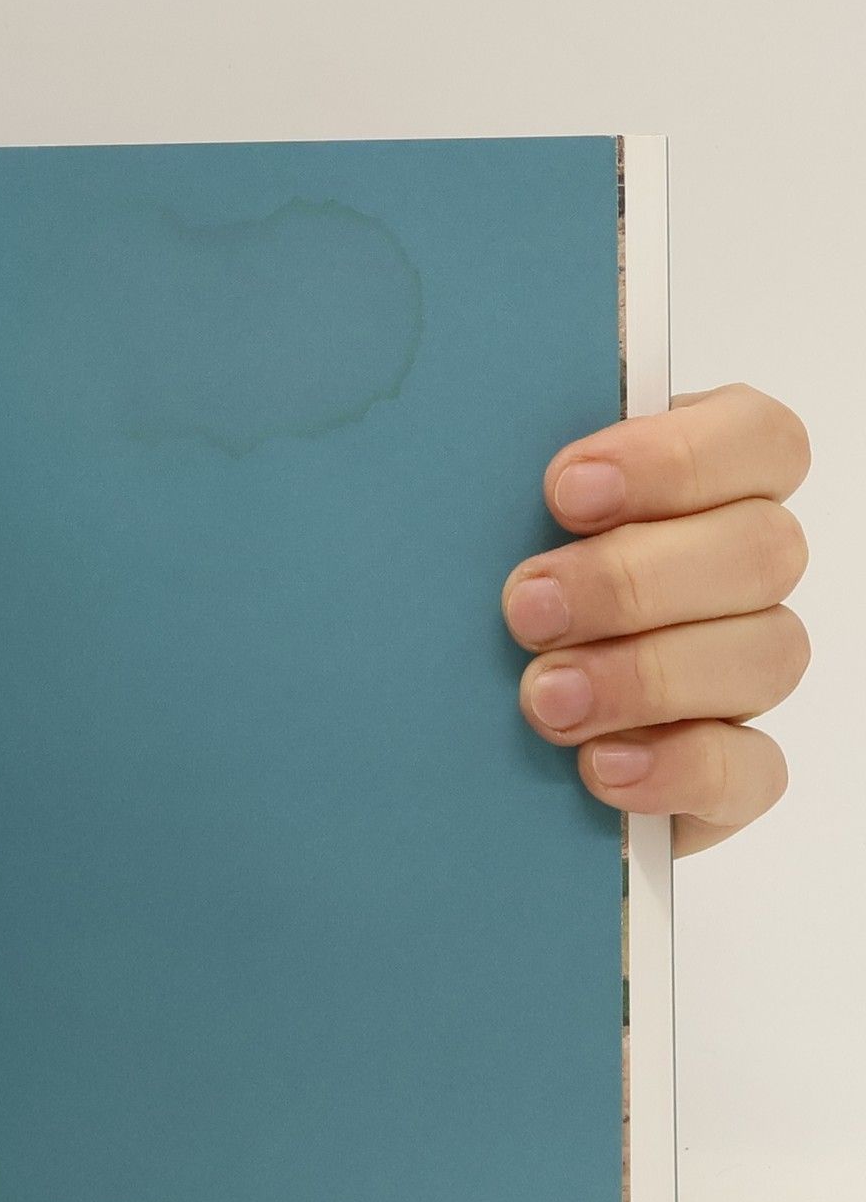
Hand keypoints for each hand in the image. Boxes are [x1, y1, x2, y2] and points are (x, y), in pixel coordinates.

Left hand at [504, 383, 809, 855]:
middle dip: (632, 580)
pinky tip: (600, 767)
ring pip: (769, 653)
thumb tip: (467, 431)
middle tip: (526, 609)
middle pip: (765, 549)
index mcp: (696, 485)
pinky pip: (751, 770)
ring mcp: (744, 671)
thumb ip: (496, 483)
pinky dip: (678, 768)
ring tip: (543, 698)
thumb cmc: (461, 601)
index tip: (563, 493)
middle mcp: (737, 571)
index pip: (758, 438)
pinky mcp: (730, 769)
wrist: (433, 729)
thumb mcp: (467, 530)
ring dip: (648, 674)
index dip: (676, 459)